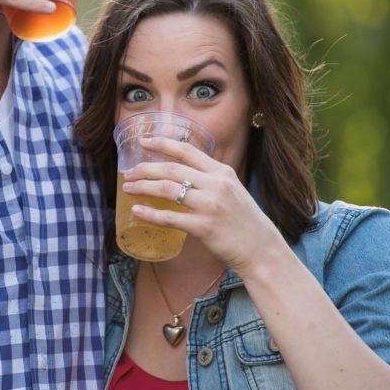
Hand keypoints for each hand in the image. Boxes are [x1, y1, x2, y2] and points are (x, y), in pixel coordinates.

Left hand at [122, 135, 282, 274]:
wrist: (261, 249)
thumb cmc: (244, 220)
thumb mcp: (232, 189)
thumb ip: (210, 179)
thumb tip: (182, 173)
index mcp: (222, 172)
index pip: (187, 150)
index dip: (162, 143)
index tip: (143, 140)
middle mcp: (216, 184)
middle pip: (171, 169)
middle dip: (145, 169)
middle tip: (128, 173)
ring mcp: (210, 205)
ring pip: (167, 189)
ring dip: (143, 187)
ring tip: (128, 188)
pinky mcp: (203, 227)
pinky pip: (169, 217)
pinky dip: (150, 213)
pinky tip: (137, 211)